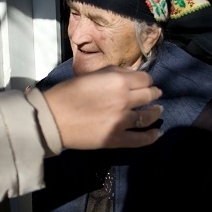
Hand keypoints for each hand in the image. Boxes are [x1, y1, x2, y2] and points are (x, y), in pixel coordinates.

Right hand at [43, 66, 162, 149]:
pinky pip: (140, 139)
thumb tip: (132, 74)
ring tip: (158, 110)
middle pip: (149, 95)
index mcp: (118, 81)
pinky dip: (151, 136)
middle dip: (153, 93)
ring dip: (155, 112)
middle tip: (155, 94)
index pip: (145, 79)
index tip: (144, 83)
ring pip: (148, 116)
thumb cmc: (68, 93)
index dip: (146, 80)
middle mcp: (124, 100)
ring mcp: (122, 121)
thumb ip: (114, 73)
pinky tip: (156, 133)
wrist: (53, 118)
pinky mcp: (117, 139)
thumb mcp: (91, 75)